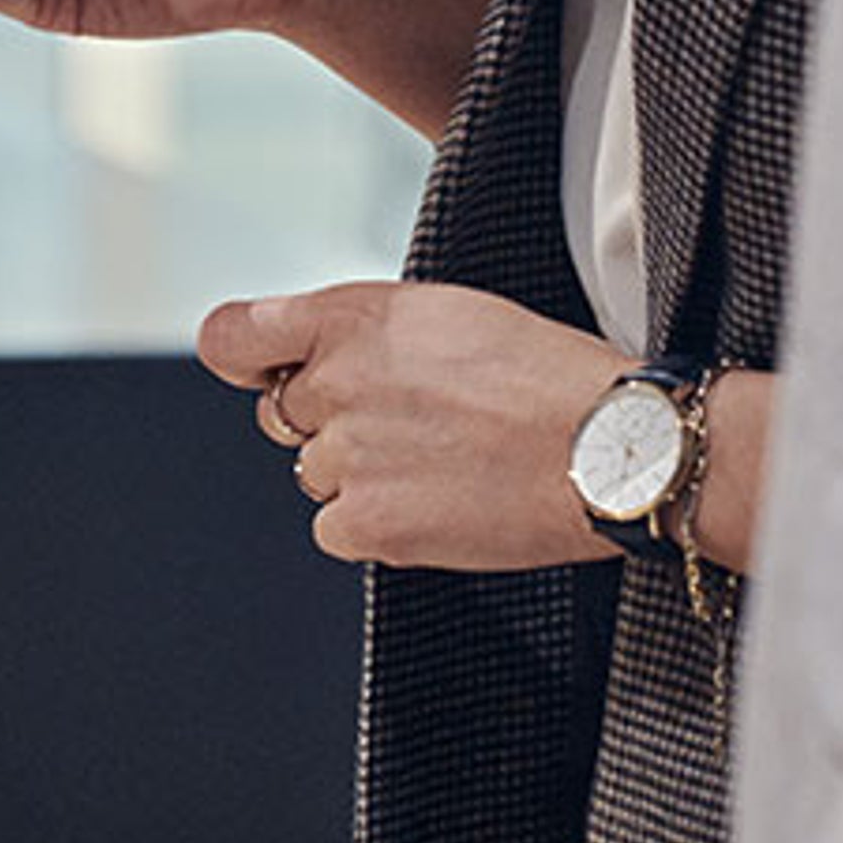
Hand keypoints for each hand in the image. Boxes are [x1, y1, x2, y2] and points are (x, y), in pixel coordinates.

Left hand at [197, 280, 631, 569]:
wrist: (610, 446)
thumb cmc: (548, 376)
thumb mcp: (447, 312)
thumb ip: (366, 331)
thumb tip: (315, 355)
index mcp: (354, 317)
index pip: (232, 337)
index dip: (244, 357)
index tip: (259, 369)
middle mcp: (336, 382)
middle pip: (281, 415)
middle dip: (330, 422)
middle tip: (410, 425)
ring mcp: (347, 456)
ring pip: (316, 474)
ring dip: (362, 475)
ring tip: (445, 462)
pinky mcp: (366, 523)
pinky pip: (336, 529)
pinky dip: (376, 526)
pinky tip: (438, 504)